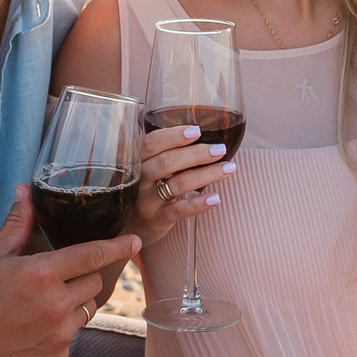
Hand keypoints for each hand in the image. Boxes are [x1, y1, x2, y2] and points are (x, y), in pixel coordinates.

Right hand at [0, 185, 139, 356]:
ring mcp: (58, 335)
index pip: (93, 255)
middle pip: (93, 283)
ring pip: (86, 311)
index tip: (134, 242)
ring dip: (72, 305)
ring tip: (40, 307)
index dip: (117, 247)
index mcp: (42, 274)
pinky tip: (32, 330)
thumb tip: (26, 190)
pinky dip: (59, 332)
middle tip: (52, 281)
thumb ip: (18, 223)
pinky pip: (72, 337)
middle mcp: (55, 305)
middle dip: (79, 278)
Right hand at [128, 121, 231, 246]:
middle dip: (196, 154)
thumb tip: (200, 133)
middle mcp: (137, 179)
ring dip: (206, 175)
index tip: (196, 131)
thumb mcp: (143, 166)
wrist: (127, 225)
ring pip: (178, 184)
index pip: (150, 143)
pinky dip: (198, 203)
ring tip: (229, 168)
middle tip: (220, 149)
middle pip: (167, 162)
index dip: (173, 136)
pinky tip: (216, 198)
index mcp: (134, 159)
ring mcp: (146, 200)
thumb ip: (160, 151)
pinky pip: (179, 211)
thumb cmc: (142, 187)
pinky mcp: (156, 219)